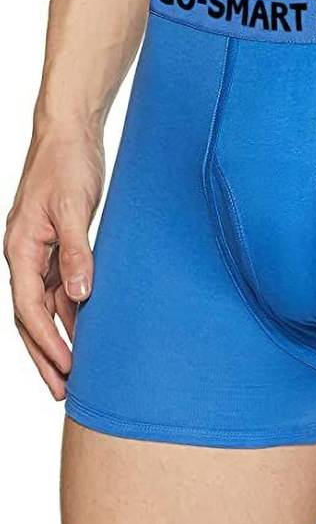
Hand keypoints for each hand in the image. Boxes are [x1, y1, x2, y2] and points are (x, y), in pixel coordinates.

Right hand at [4, 128, 103, 398]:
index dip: (47, 342)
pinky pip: (61, 286)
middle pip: (32, 316)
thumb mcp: (72, 207)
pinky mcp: (59, 243)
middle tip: (64, 389)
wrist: (70, 133)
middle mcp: (25, 255)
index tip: (65, 370)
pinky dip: (71, 310)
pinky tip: (86, 327)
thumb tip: (81, 295)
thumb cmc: (67, 164)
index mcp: (20, 249)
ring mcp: (41, 251)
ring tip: (75, 370)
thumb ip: (76, 251)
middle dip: (46, 353)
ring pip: (47, 305)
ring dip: (60, 336)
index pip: (30, 308)